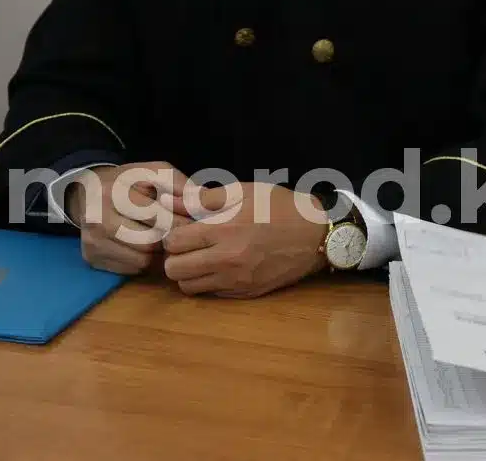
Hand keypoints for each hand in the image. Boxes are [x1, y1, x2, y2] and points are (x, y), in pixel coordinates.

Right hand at [66, 162, 194, 274]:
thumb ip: (179, 184)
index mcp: (114, 193)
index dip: (182, 223)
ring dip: (159, 254)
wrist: (87, 192)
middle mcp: (98, 219)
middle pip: (150, 243)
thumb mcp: (153, 172)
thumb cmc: (129, 182)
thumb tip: (204, 202)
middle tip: (185, 236)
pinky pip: (131, 269)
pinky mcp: (92, 258)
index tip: (196, 224)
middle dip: (171, 240)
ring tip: (165, 239)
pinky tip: (148, 247)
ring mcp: (92, 242)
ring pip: (142, 260)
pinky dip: (145, 261)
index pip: (158, 218)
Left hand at [160, 183, 329, 298]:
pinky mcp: (247, 293)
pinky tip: (222, 266)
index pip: (174, 242)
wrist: (316, 236)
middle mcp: (227, 260)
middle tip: (188, 246)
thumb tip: (169, 199)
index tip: (183, 229)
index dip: (173, 234)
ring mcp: (237, 280)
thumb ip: (204, 198)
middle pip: (175, 270)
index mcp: (224, 230)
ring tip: (203, 257)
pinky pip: (212, 293)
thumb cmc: (280, 207)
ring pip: (189, 287)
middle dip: (175, 256)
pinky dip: (210, 282)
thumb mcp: (244, 192)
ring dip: (189, 273)